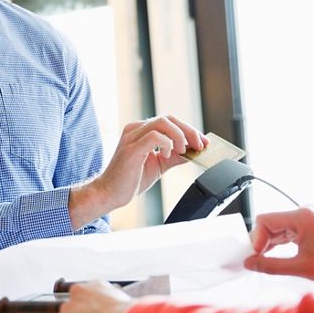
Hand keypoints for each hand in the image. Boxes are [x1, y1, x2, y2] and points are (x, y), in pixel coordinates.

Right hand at [71, 116, 206, 227]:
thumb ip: (174, 156)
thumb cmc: (129, 179)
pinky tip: (167, 155)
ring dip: (179, 136)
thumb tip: (193, 152)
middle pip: (169, 119)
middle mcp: (135, 129)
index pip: (170, 122)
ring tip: (182, 150)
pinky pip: (154, 136)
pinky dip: (167, 144)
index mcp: (141, 131)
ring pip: (163, 123)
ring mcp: (132, 137)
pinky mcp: (131, 148)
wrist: (110, 193)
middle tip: (200, 146)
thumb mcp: (159, 165)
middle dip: (189, 131)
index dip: (189, 130)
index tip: (203, 142)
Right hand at [244, 207, 313, 281]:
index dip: (256, 238)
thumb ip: (271, 265)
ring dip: (269, 244)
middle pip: (270, 223)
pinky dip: (278, 243)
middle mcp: (304, 213)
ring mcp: (307, 218)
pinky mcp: (308, 225)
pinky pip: (285, 231)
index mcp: (302, 217)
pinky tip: (274, 255)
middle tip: (256, 260)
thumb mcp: (300, 267)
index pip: (265, 220)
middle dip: (261, 242)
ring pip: (276, 227)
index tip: (255, 255)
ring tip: (265, 260)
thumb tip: (250, 263)